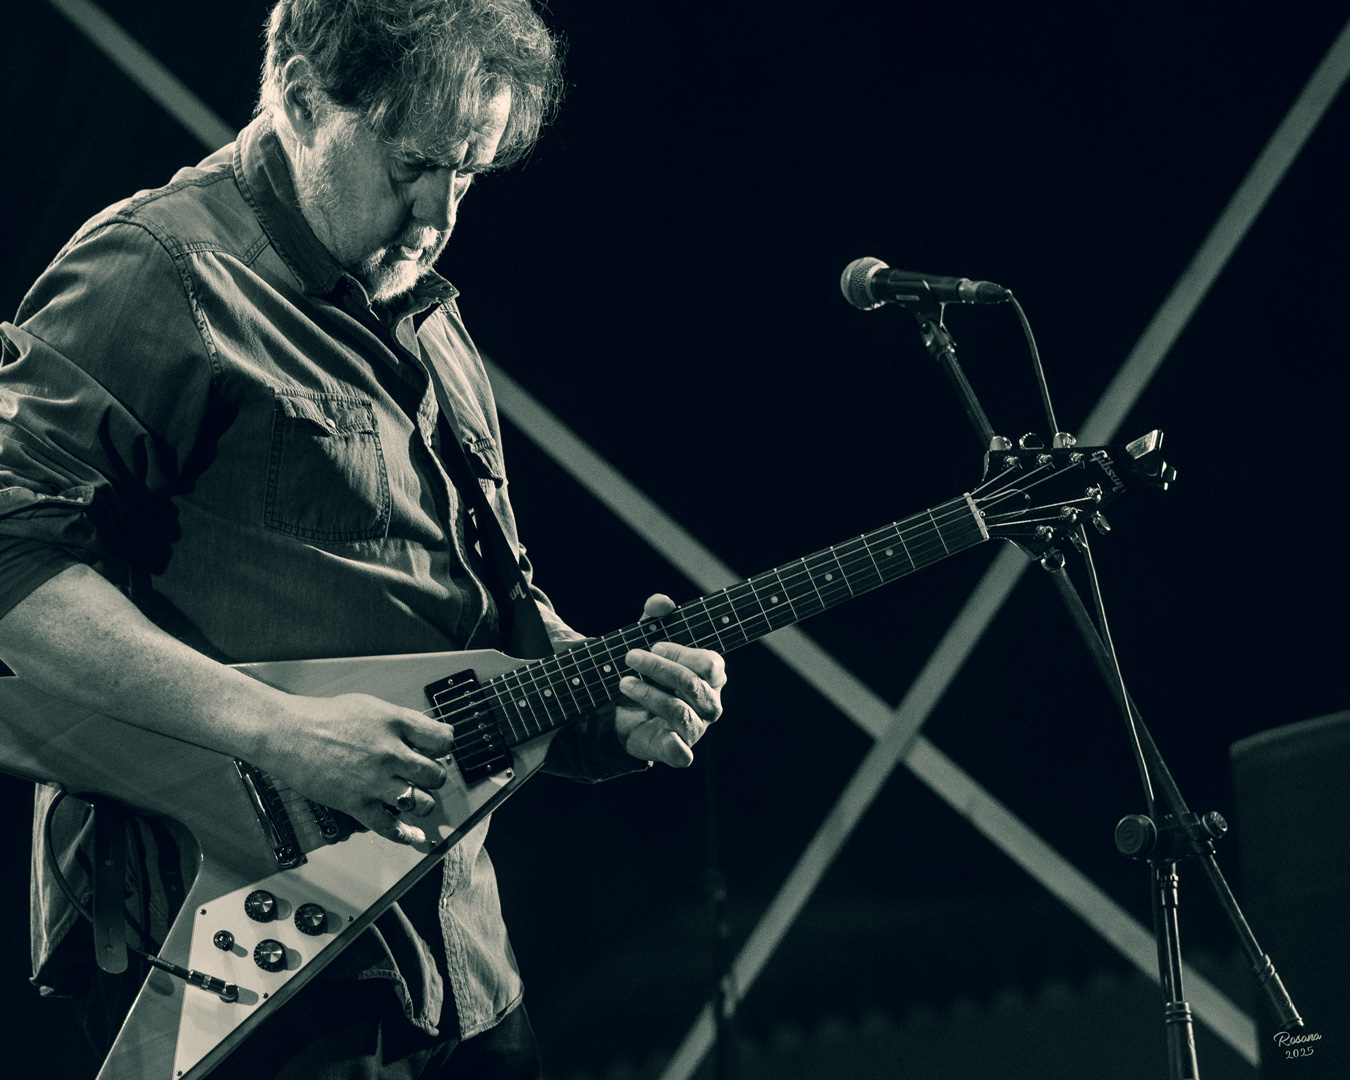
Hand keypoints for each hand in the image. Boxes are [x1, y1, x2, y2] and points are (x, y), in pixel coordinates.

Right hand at [256, 692, 456, 844]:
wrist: (288, 733)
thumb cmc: (326, 717)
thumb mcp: (373, 706)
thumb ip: (403, 720)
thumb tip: (430, 731)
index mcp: (396, 725)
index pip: (442, 740)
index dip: (443, 747)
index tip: (437, 751)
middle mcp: (390, 753)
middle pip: (435, 775)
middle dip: (434, 777)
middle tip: (426, 776)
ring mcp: (374, 781)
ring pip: (420, 802)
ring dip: (423, 803)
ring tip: (416, 798)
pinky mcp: (357, 804)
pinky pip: (390, 827)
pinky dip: (407, 836)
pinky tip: (416, 837)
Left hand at [616, 594, 725, 766]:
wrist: (631, 711)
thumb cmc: (650, 672)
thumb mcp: (648, 639)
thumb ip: (655, 618)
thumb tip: (661, 603)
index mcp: (712, 676)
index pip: (709, 664)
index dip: (680, 652)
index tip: (653, 644)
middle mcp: (709, 703)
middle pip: (691, 684)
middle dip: (658, 668)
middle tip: (629, 656)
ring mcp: (696, 729)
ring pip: (678, 712)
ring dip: (647, 694)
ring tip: (622, 682)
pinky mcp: (677, 750)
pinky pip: (682, 754)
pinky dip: (673, 745)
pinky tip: (657, 732)